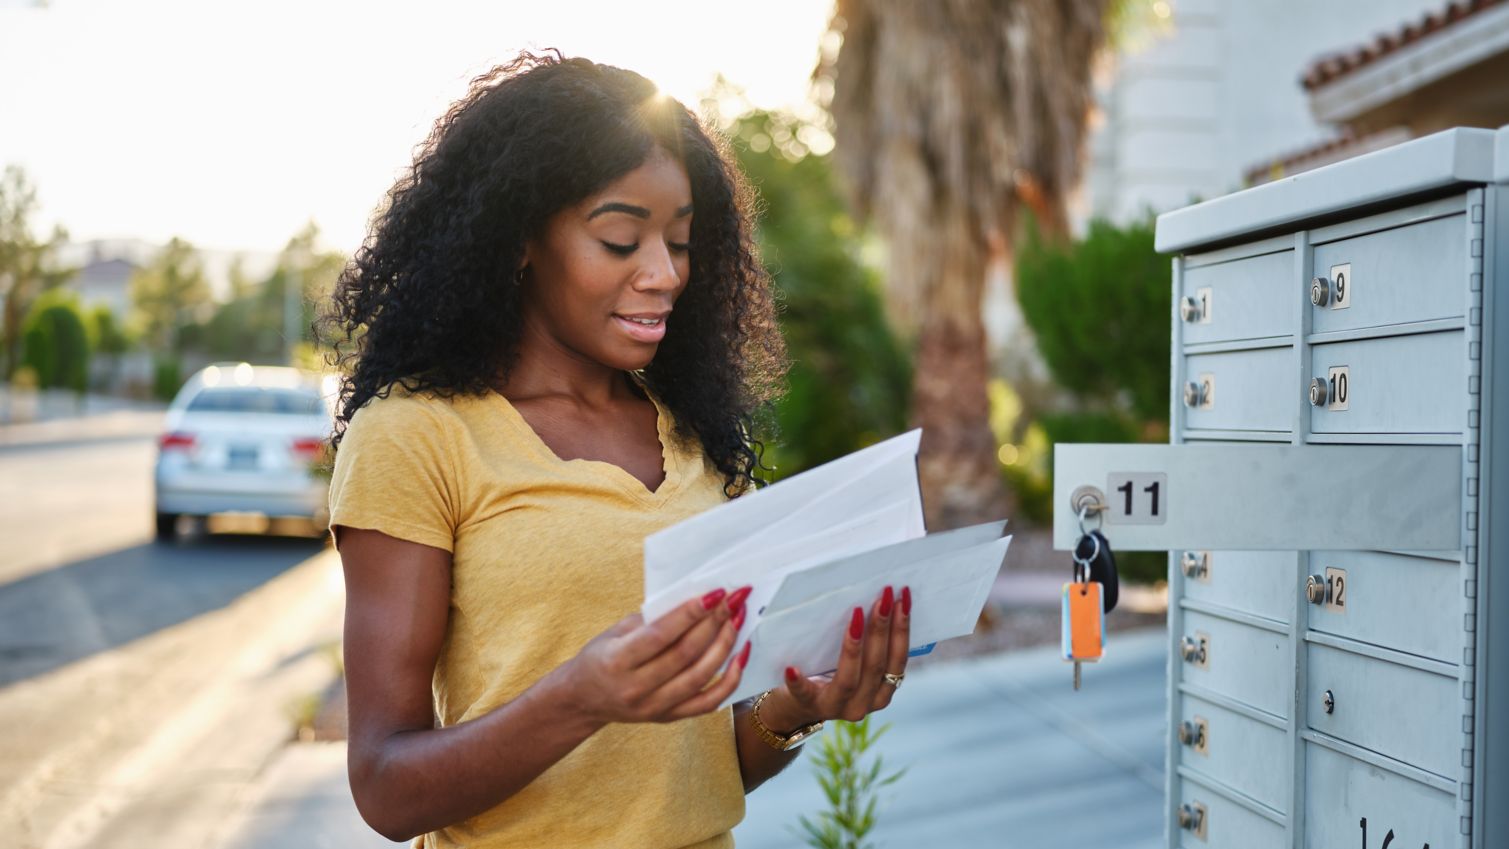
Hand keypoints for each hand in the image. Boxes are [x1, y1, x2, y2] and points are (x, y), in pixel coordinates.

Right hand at [562, 586, 752, 724]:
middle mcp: (636, 688)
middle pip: (686, 654)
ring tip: (738, 620)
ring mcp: (654, 707)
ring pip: (701, 676)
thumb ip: (652, 619)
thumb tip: (696, 601)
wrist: (583, 699)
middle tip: (734, 601)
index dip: (691, 613)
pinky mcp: (669, 717)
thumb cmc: (600, 656)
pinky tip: (740, 657)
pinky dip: (730, 680)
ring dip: (725, 645)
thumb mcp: (615, 631)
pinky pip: (707, 702)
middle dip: (715, 623)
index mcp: (617, 660)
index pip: (661, 635)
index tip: (716, 593)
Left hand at [764, 585, 912, 727]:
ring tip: (856, 614)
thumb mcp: (854, 665)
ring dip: (854, 645)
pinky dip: (799, 681)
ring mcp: (835, 707)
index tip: (901, 598)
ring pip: (849, 679)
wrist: (795, 707)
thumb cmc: (828, 674)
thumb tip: (877, 600)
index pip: (897, 660)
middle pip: (876, 666)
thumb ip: (867, 645)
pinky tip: (792, 668)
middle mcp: (863, 704)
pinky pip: (804, 693)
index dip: (902, 629)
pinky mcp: (806, 705)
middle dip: (881, 628)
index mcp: (880, 693)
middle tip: (883, 596)